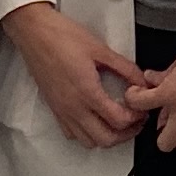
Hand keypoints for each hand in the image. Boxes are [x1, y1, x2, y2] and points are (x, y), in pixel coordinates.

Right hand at [2, 1, 141, 149]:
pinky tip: (94, 118)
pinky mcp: (54, 109)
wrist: (34, 33)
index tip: (141, 109)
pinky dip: (87, 133)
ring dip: (106, 137)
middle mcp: (74, 107)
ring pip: (88, 142)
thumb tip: (141, 80)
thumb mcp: (100, 49)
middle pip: (105, 140)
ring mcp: (62, 111)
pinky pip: (72, 134)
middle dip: (126, 134)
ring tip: (116, 121)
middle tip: (135, 120)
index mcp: (87, 92)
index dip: (136, 118)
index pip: (118, 120)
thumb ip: (125, 68)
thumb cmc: (62, 37)